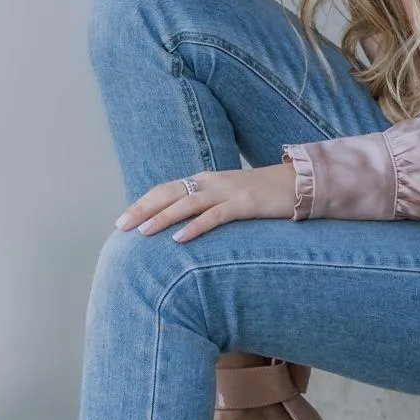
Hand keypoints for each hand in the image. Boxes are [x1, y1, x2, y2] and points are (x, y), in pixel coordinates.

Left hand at [115, 164, 296, 240]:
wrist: (300, 183)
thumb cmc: (264, 195)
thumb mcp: (230, 198)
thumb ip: (208, 206)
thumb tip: (183, 224)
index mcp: (205, 180)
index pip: (166, 189)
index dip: (142, 203)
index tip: (122, 220)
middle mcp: (211, 182)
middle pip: (168, 193)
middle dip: (142, 209)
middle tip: (120, 226)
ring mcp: (228, 191)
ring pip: (187, 203)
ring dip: (162, 217)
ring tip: (142, 232)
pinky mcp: (245, 204)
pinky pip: (215, 216)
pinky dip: (195, 227)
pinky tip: (179, 239)